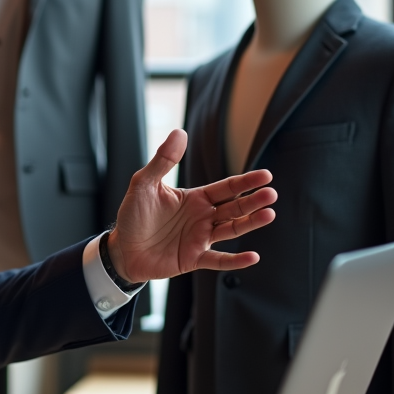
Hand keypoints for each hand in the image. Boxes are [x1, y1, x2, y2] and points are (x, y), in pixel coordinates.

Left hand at [108, 129, 276, 282]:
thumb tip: (179, 132)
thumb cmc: (133, 216)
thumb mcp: (144, 184)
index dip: (245, 182)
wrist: (121, 249)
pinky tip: (252, 257)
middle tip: (271, 194)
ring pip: (231, 230)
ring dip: (250, 223)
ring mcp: (200, 239)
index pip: (226, 188)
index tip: (266, 176)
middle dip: (253, 201)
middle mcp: (203, 218)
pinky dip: (235, 260)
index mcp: (195, 198)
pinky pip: (218, 260)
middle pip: (234, 207)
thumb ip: (163, 160)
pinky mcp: (193, 259)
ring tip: (269, 215)